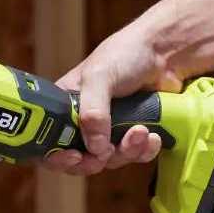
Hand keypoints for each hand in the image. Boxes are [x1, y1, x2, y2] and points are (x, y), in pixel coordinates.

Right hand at [40, 19, 183, 176]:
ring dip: (126, 150)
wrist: (165, 52)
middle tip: (105, 153)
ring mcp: (109, 130)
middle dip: (94, 160)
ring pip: (110, 159)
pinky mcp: (132, 135)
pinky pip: (134, 156)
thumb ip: (92, 110)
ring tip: (140, 130)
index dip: (56, 156)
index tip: (73, 157)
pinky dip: (144, 150)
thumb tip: (94, 146)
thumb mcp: (100, 75)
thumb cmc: (126, 53)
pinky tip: (153, 136)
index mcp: (64, 106)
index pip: (48, 141)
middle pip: (79, 159)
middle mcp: (83, 121)